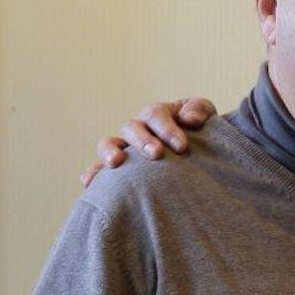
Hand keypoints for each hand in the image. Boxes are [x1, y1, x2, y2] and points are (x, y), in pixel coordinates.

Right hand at [80, 97, 216, 186]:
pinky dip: (94, 174)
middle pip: (131, 128)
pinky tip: (90, 184)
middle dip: (143, 140)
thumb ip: (199, 110)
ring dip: (110, 152)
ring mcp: (126, 147)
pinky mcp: (121, 167)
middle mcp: (138, 128)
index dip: (167, 129)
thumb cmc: (200, 128)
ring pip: (109, 144)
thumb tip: (189, 118)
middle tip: (157, 154)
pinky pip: (101, 168)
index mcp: (157, 114)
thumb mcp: (204, 113)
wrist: (198, 147)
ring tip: (116, 163)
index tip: (182, 146)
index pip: (155, 115)